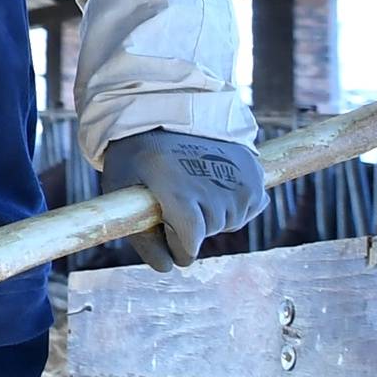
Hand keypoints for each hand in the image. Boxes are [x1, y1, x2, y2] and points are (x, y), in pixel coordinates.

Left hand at [101, 128, 265, 271]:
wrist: (168, 108)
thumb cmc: (137, 152)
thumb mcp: (121, 189)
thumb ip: (141, 235)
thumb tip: (167, 268)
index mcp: (180, 196)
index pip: (188, 247)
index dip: (175, 244)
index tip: (165, 224)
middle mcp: (214, 192)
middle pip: (208, 233)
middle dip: (190, 224)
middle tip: (173, 193)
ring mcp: (239, 183)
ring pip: (230, 221)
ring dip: (213, 212)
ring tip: (192, 181)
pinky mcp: (255, 174)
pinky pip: (250, 206)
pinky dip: (234, 201)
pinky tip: (214, 180)